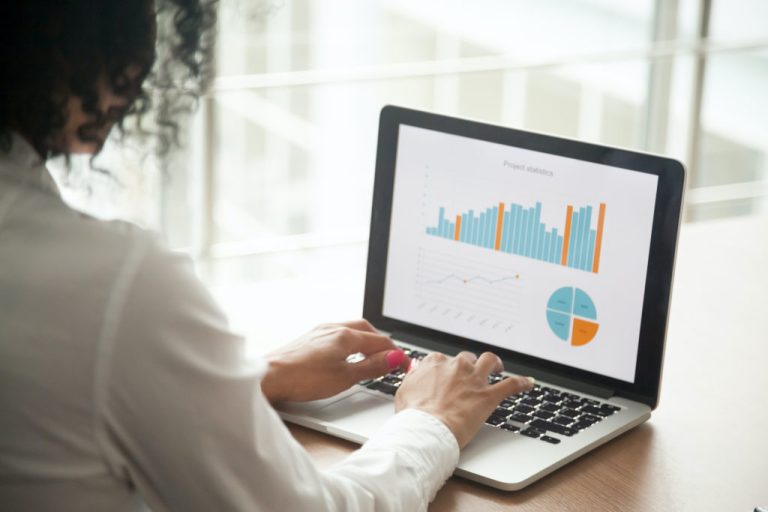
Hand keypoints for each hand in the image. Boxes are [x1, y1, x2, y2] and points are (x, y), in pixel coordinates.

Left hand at [260, 319, 409, 402]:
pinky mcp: (310, 338)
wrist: (269, 377)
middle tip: (392, 358)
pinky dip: (351, 341)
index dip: (396, 354)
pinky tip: (347, 353)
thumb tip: (394, 358)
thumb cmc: (303, 378)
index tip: (404, 365)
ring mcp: (320, 331)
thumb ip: (372, 367)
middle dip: (382, 342)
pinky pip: (338, 333)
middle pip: (367, 330)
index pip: (380, 341)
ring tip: (373, 356)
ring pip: (352, 329)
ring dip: (366, 340)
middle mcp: (333, 328)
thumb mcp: (345, 377)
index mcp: (346, 336)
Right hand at [395, 351, 533, 447]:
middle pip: (466, 359)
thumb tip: (416, 369)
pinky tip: (528, 383)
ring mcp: (474, 380)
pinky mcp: (488, 396)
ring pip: (490, 361)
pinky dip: (521, 383)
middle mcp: (455, 366)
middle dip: (468, 366)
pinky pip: (511, 384)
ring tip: (498, 367)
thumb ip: (413, 377)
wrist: (427, 429)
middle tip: (469, 377)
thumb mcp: (404, 391)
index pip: (442, 359)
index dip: (446, 368)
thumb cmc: (414, 415)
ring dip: (495, 363)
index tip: (446, 375)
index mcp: (434, 364)